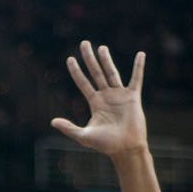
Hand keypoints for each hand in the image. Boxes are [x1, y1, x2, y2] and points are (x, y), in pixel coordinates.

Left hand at [51, 41, 147, 156]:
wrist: (125, 148)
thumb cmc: (105, 145)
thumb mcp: (83, 136)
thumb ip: (68, 128)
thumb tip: (52, 121)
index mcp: (95, 103)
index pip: (83, 83)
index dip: (76, 71)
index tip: (69, 59)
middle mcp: (106, 96)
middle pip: (96, 73)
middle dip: (89, 59)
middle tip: (84, 43)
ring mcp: (120, 95)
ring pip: (112, 73)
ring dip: (106, 60)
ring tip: (101, 48)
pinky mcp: (133, 97)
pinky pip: (136, 79)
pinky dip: (138, 67)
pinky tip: (140, 54)